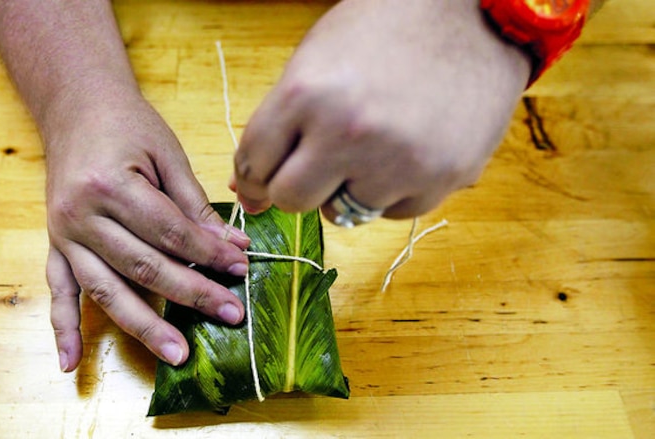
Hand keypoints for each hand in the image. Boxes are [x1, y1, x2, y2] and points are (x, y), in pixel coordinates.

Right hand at [44, 92, 249, 371]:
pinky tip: (70, 364)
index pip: (169, 232)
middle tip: (230, 314)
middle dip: (191, 293)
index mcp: (110, 185)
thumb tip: (231, 245)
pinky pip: (58, 292)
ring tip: (177, 354)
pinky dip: (62, 329)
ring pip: (106, 290)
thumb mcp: (166, 153)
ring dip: (143, 326)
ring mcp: (63, 234)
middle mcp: (81, 215)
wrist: (75, 106)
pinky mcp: (54, 245)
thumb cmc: (126, 124)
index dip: (208, 254)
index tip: (241, 268)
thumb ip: (194, 204)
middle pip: (143, 266)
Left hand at [232, 0, 530, 219]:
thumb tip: (249, 190)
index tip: (258, 187)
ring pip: (343, 211)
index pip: (254, 164)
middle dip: (295, 188)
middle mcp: (348, 134)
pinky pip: (392, 211)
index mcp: (306, 93)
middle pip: (292, 200)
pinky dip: (391, 190)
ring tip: (374, 143)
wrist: (477, 15)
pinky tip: (406, 150)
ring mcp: (397, 162)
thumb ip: (280, 122)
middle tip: (313, 169)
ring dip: (348, 187)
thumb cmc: (388, 27)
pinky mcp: (440, 179)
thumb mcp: (316, 58)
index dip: (252, 180)